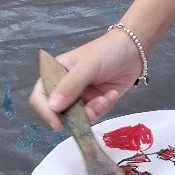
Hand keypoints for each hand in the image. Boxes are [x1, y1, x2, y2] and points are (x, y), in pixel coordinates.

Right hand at [29, 29, 143, 129]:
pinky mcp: (95, 103)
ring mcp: (80, 96)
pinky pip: (94, 115)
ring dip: (93, 111)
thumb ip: (70, 86)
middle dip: (75, 115)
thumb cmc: (106, 52)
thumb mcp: (87, 66)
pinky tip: (112, 94)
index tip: (58, 124)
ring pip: (78, 117)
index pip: (40, 97)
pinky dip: (104, 107)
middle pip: (58, 113)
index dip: (46, 112)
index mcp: (55, 73)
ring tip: (106, 97)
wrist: (134, 50)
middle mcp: (64, 87)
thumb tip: (52, 107)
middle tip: (91, 111)